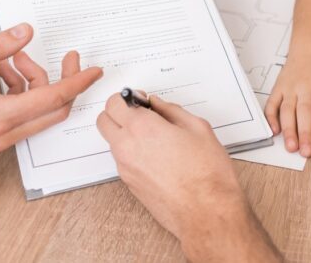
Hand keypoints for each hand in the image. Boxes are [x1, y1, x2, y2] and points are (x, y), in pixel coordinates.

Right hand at [0, 24, 101, 168]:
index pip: (54, 98)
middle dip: (62, 79)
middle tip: (65, 57)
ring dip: (33, 82)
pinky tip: (0, 73)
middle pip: (53, 109)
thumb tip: (24, 33)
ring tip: (11, 58)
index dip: (78, 82)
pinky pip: (19, 117)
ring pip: (35, 112)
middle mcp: (3, 134)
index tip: (95, 70)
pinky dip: (18, 94)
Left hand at [97, 94, 280, 261]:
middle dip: (118, 112)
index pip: (114, 102)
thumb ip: (172, 111)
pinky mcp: (130, 184)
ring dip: (124, 133)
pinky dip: (132, 152)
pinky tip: (157, 156)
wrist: (205, 212)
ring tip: (154, 137)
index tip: (142, 100)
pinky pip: (122, 160)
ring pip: (112, 141)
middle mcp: (127, 147)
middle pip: (104, 120)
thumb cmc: (207, 173)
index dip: (127, 98)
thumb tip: (158, 106)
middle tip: (141, 114)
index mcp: (142, 128)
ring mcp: (126, 168)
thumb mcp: (198, 128)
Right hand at [264, 53, 310, 157]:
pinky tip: (274, 131)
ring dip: (288, 129)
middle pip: (305, 111)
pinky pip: (272, 103)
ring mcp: (290, 87)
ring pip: (287, 109)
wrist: (310, 48)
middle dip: (304, 133)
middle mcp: (306, 86)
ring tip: (291, 147)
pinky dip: (271, 117)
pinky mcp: (278, 88)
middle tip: (306, 152)